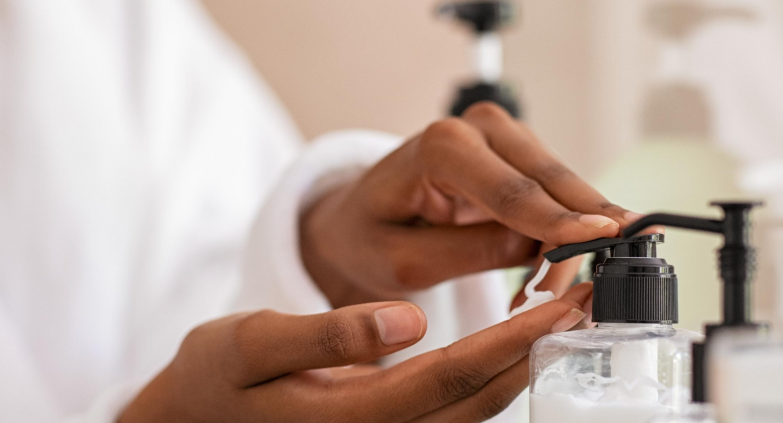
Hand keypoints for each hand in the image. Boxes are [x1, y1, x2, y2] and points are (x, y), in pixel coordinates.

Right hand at [119, 284, 592, 422]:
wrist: (192, 420)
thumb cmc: (215, 379)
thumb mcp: (249, 344)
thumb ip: (326, 336)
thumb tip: (405, 322)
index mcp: (355, 416)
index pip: (453, 377)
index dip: (514, 340)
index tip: (565, 301)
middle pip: (482, 398)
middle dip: (541, 347)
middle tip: (591, 295)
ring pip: (478, 406)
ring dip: (526, 358)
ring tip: (567, 307)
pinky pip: (459, 404)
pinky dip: (495, 368)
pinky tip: (515, 335)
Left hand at [302, 102, 642, 306]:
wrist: (356, 220)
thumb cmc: (369, 238)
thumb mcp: (404, 262)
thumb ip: (470, 253)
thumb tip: (539, 249)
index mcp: (441, 146)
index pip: (512, 190)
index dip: (559, 220)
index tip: (605, 237)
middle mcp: (479, 127)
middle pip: (551, 183)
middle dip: (582, 233)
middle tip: (601, 285)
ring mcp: (505, 138)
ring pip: (565, 191)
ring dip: (569, 243)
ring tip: (540, 295)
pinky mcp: (520, 158)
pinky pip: (558, 199)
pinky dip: (561, 237)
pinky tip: (543, 275)